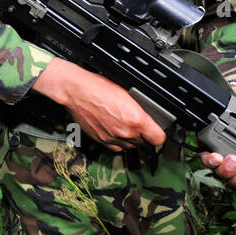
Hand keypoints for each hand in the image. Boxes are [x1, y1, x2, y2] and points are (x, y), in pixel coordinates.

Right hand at [32, 58, 165, 151]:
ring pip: (132, 147)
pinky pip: (117, 148)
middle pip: (146, 143)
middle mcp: (126, 132)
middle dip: (145, 135)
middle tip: (140, 124)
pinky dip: (119, 142)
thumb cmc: (98, 87)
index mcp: (136, 120)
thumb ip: (141, 109)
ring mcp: (113, 138)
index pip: (159, 139)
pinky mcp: (102, 141)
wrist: (75, 91)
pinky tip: (117, 131)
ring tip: (127, 126)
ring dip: (133, 139)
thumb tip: (151, 116)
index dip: (160, 134)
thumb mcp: (128, 92)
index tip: (158, 130)